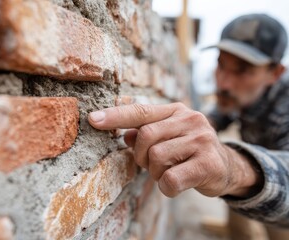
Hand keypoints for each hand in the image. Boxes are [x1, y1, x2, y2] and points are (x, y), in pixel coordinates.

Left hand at [88, 103, 262, 197]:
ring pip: (157, 157)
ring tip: (168, 172)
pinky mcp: (209, 163)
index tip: (92, 120)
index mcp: (176, 111)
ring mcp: (201, 140)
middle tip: (151, 164)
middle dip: (141, 156)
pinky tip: (176, 184)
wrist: (227, 166)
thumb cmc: (189, 150)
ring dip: (155, 172)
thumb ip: (147, 133)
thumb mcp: (169, 137)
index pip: (140, 111)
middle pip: (146, 136)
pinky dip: (166, 187)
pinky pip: (171, 178)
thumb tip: (125, 136)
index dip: (115, 116)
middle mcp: (190, 119)